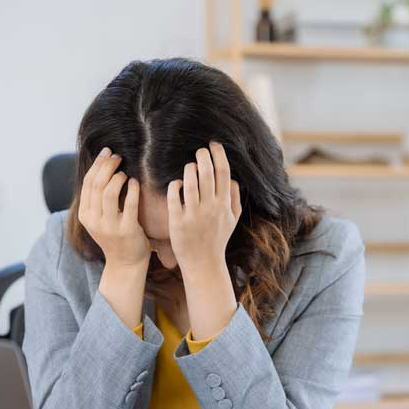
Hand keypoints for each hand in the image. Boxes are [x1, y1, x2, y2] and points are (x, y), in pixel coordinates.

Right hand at [78, 147, 149, 268]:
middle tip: (118, 157)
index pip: (88, 183)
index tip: (107, 152)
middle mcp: (94, 220)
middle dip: (107, 166)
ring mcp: (109, 226)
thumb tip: (102, 165)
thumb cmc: (116, 235)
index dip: (97, 164)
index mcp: (85, 215)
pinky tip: (135, 183)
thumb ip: (98, 197)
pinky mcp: (126, 230)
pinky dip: (132, 190)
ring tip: (125, 173)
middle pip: (97, 184)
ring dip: (118, 177)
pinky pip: (129, 204)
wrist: (126, 263)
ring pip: (108, 192)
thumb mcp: (100, 218)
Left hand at [167, 141, 241, 276]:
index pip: (223, 173)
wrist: (204, 263)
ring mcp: (194, 215)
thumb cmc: (217, 239)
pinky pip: (175, 196)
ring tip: (189, 166)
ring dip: (189, 168)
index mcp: (224, 205)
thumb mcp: (232, 220)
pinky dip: (175, 185)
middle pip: (207, 173)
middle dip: (203, 156)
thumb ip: (234, 198)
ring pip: (190, 182)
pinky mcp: (178, 221)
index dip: (219, 155)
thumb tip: (232, 179)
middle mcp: (210, 208)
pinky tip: (177, 183)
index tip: (213, 144)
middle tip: (199, 151)